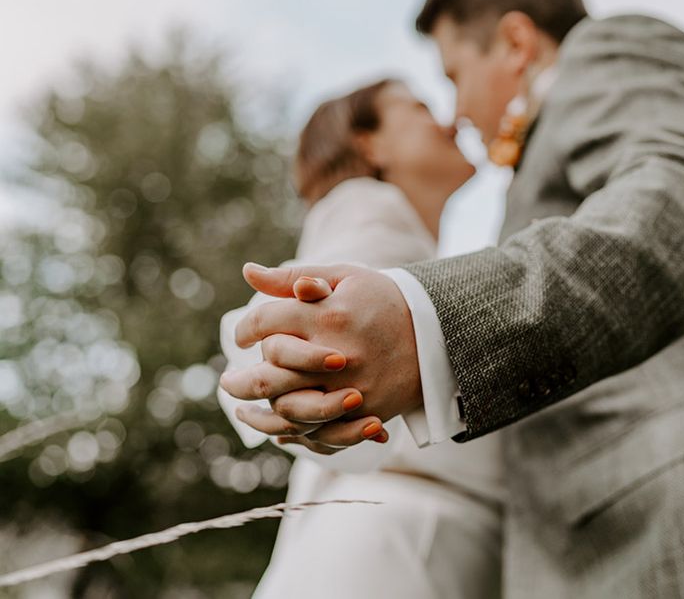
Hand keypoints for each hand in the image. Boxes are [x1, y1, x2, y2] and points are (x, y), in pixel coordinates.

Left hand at [218, 262, 421, 449]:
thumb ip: (293, 277)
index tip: (239, 336)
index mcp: (327, 315)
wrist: (435, 333)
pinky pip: (317, 431)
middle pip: (268, 374)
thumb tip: (247, 271)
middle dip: (239, 380)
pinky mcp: (363, 412)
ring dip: (256, 413)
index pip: (265, 322)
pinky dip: (290, 433)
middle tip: (226, 382)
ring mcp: (349, 388)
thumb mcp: (344, 277)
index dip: (245, 328)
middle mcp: (335, 354)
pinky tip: (273, 428)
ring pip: (287, 410)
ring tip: (241, 408)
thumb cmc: (383, 299)